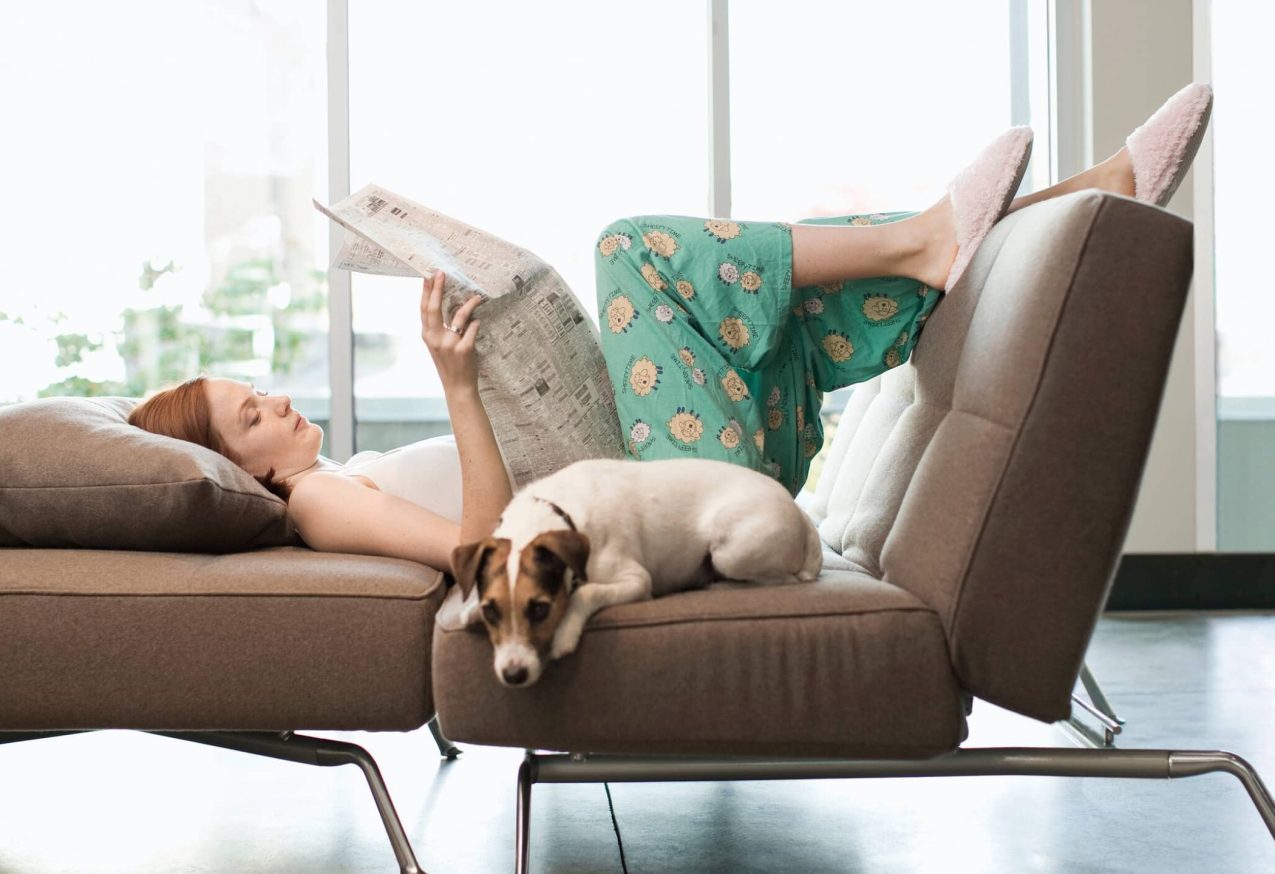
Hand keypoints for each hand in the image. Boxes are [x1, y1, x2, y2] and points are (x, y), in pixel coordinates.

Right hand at [420, 270, 484, 390]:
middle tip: (441, 273)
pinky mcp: (464, 349)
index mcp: (428, 336)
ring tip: (477, 297)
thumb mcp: (438, 346)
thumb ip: (439, 329)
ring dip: (469, 305)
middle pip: (434, 308)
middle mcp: (435, 338)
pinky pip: (472, 328)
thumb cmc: (450, 365)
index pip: (424, 310)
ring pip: (458, 316)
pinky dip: (476, 323)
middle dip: (437, 288)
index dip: (426, 292)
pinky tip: (479, 321)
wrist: (458, 387)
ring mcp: (449, 344)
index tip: (428, 276)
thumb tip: (449, 306)